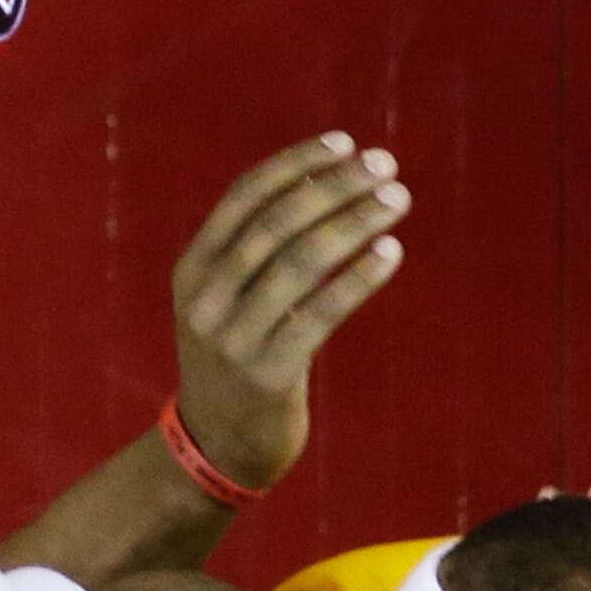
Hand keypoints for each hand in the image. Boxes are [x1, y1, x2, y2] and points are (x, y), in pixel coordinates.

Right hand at [169, 133, 409, 492]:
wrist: (218, 448)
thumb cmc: (238, 360)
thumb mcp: (227, 301)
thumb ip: (258, 251)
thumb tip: (325, 183)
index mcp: (192, 269)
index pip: (245, 198)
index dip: (297, 165)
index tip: (346, 143)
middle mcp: (205, 299)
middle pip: (277, 224)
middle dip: (336, 187)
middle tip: (386, 165)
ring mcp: (233, 339)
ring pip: (302, 262)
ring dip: (356, 223)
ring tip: (398, 200)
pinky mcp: (267, 375)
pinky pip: (320, 314)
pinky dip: (358, 278)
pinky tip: (390, 252)